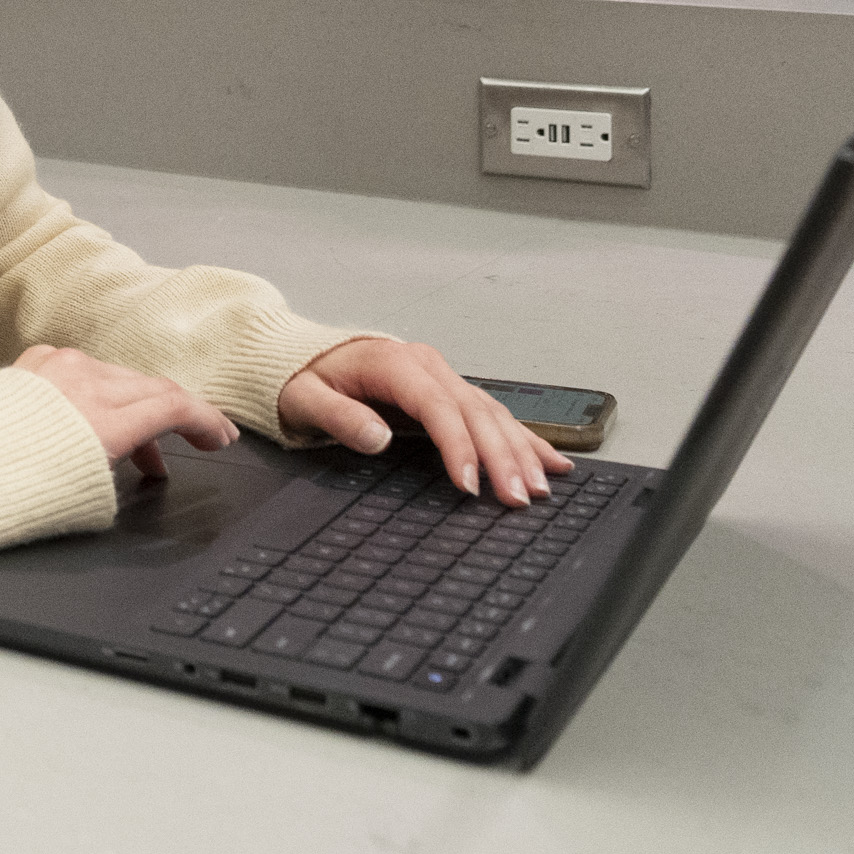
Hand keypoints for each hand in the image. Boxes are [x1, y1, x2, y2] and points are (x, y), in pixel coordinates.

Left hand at [10, 344, 233, 482]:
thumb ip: (128, 467)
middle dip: (182, 415)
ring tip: (145, 454)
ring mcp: (58, 366)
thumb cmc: (14, 492)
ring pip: (119, 378)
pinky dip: (102, 395)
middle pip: (152, 388)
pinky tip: (102, 420)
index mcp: (104, 419)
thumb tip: (147, 464)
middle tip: (200, 439)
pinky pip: (82, 371)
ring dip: (140, 409)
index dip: (207, 421)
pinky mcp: (35, 362)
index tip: (222, 437)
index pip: (174, 407)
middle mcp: (85, 383)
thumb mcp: (89, 494)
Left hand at [274, 337, 574, 505]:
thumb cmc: (304, 378)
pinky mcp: (450, 390)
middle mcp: (427, 367)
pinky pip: (493, 413)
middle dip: (502, 457)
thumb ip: (339, 417)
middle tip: (519, 498)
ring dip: (520, 450)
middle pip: (475, 412)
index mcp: (394, 364)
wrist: (303, 355)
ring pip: (492, 413)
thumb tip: (376, 438)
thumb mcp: (304, 398)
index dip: (458, 446)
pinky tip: (550, 459)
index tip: (470, 484)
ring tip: (540, 487)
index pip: (437, 407)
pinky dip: (523, 438)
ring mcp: (442, 377)